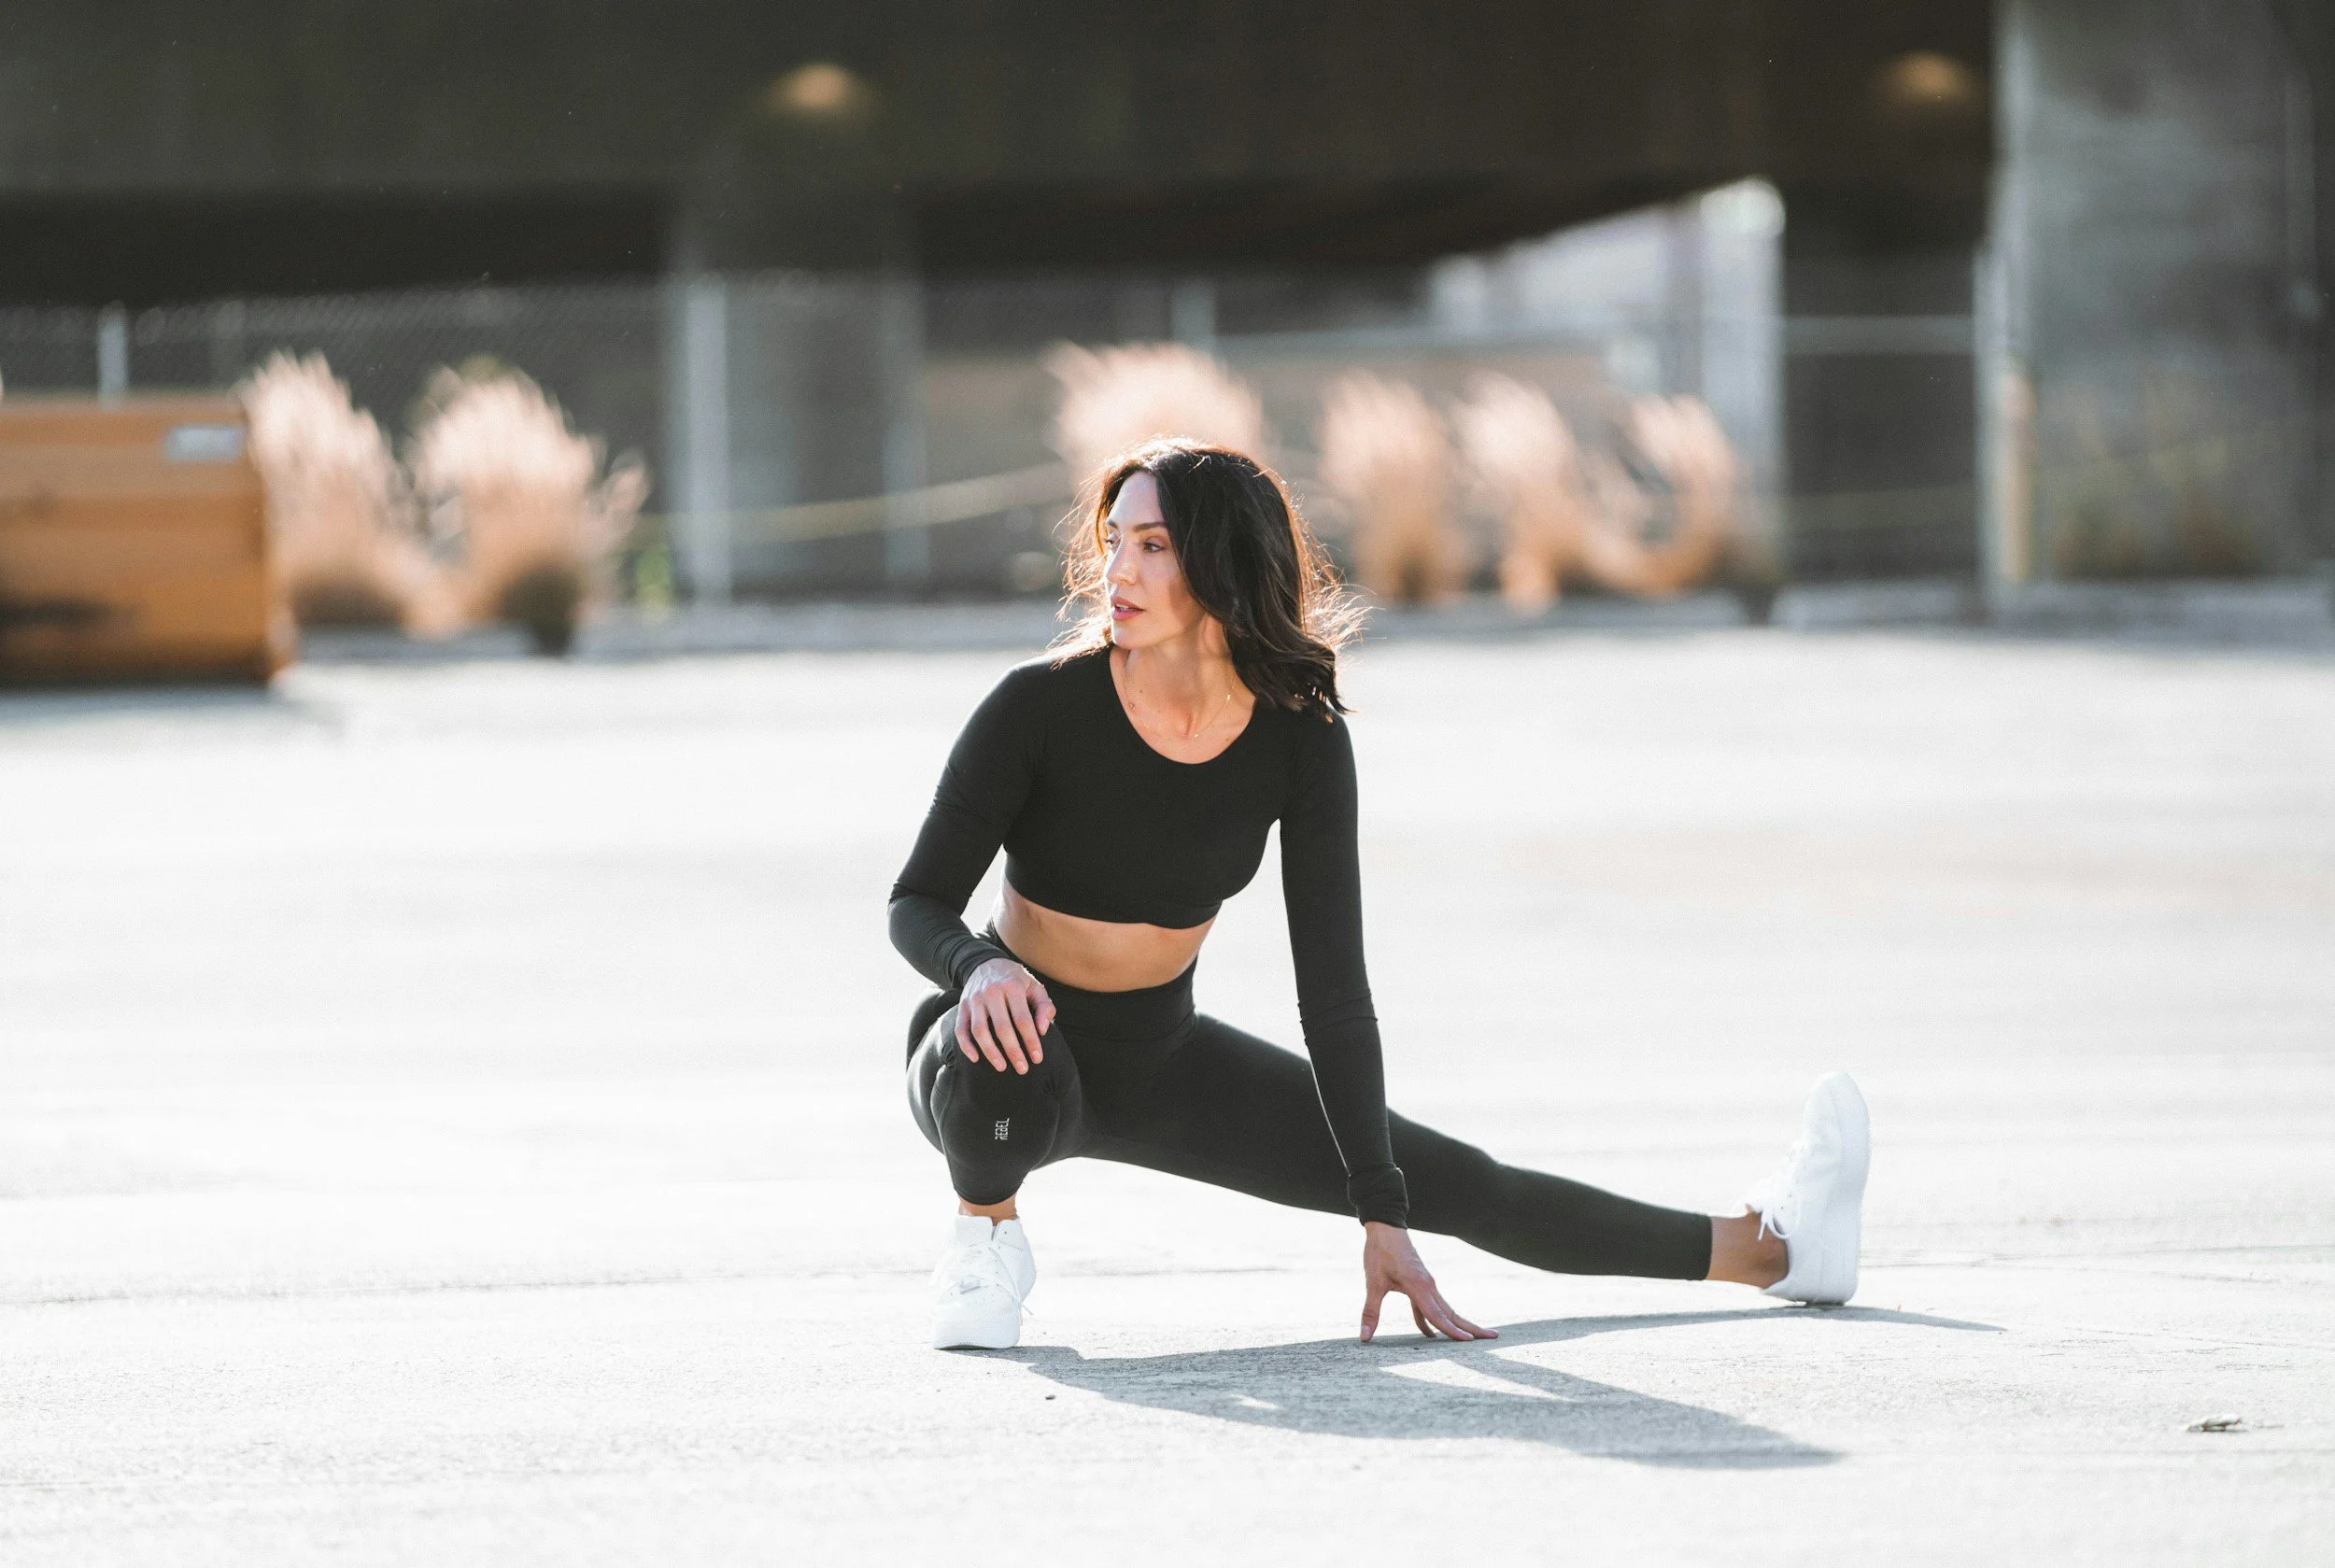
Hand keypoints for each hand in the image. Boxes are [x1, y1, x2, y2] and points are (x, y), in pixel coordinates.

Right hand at [955, 957, 1054, 1074]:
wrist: (986, 963)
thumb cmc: (1016, 981)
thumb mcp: (1035, 987)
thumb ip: (1044, 1006)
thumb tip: (1042, 1030)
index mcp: (1012, 986)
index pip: (1023, 1019)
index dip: (1031, 1041)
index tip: (1037, 1058)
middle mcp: (991, 992)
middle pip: (1002, 1028)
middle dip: (1013, 1051)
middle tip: (1022, 1069)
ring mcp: (974, 1000)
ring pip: (979, 1031)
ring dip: (990, 1052)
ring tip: (1001, 1067)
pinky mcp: (962, 1007)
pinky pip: (960, 1029)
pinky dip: (966, 1046)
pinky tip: (976, 1059)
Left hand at [1359, 1221, 1492, 1341]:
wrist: (1386, 1228)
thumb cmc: (1379, 1253)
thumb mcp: (1373, 1283)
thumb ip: (1371, 1311)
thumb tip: (1364, 1337)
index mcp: (1419, 1287)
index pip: (1438, 1315)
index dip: (1452, 1331)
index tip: (1469, 1342)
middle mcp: (1428, 1286)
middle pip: (1452, 1313)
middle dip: (1472, 1328)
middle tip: (1493, 1338)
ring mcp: (1427, 1284)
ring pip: (1446, 1309)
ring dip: (1459, 1324)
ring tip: (1475, 1338)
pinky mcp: (1422, 1283)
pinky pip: (1432, 1305)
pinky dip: (1435, 1319)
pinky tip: (1430, 1333)